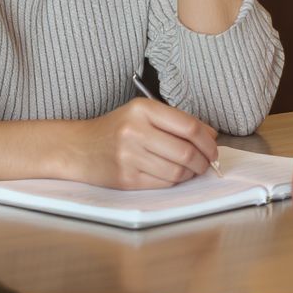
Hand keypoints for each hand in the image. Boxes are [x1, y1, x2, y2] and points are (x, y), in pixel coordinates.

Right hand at [68, 98, 219, 189]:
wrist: (79, 147)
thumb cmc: (116, 129)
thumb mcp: (143, 114)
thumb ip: (176, 121)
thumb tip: (211, 135)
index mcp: (142, 109)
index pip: (188, 126)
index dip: (208, 141)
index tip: (214, 148)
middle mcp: (135, 131)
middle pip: (186, 151)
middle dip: (204, 160)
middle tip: (207, 162)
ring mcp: (130, 157)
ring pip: (177, 171)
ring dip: (191, 173)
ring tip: (191, 169)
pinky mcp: (127, 179)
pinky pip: (164, 183)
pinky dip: (176, 181)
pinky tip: (175, 175)